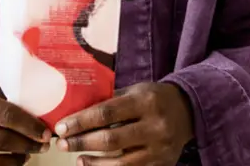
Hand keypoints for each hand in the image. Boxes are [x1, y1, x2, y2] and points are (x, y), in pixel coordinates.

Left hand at [52, 82, 193, 164]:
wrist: (188, 111)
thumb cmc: (154, 98)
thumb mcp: (135, 91)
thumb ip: (110, 101)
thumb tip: (75, 110)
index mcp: (145, 102)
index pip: (106, 113)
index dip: (80, 122)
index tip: (61, 127)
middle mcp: (154, 126)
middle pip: (110, 140)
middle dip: (81, 142)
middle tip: (62, 143)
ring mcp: (159, 149)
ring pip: (120, 162)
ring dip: (93, 162)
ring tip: (76, 157)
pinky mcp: (162, 165)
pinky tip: (93, 165)